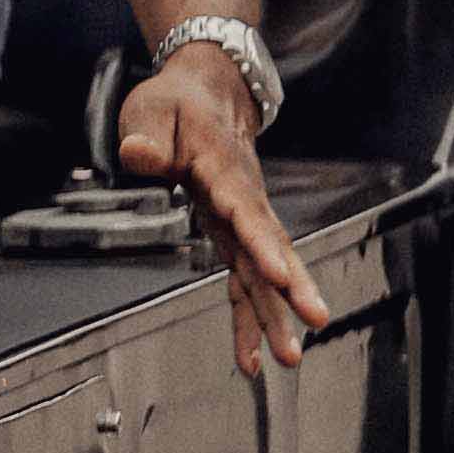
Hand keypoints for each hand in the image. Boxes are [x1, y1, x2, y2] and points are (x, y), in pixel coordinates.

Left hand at [117, 50, 329, 374]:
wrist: (207, 93)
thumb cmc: (177, 104)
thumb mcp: (151, 111)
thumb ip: (147, 138)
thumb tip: (139, 155)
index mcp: (222, 167)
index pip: (245, 208)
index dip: (261, 241)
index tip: (279, 272)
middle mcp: (242, 199)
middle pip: (272, 246)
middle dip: (292, 288)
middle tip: (314, 321)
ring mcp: (243, 221)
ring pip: (267, 272)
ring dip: (278, 314)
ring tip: (290, 358)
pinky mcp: (236, 236)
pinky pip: (246, 282)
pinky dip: (249, 319)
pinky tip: (253, 359)